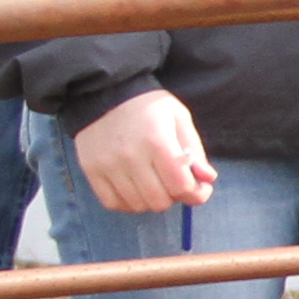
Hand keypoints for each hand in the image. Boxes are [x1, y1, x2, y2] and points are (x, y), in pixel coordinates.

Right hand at [74, 89, 213, 215]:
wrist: (106, 93)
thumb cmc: (149, 108)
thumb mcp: (179, 118)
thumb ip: (196, 151)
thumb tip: (207, 179)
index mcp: (156, 140)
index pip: (181, 186)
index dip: (197, 193)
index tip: (199, 187)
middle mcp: (129, 155)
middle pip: (159, 201)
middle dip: (173, 196)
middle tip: (172, 182)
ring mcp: (106, 164)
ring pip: (138, 205)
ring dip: (151, 200)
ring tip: (153, 181)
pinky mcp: (90, 169)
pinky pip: (113, 203)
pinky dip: (128, 202)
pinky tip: (135, 187)